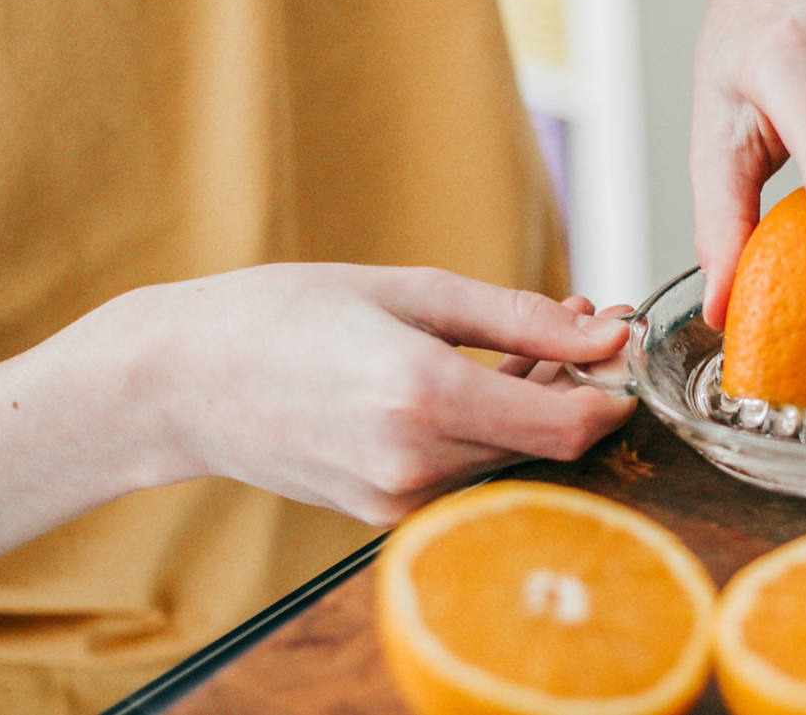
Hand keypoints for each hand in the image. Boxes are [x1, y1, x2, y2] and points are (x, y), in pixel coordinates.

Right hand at [98, 264, 633, 525]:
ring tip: (530, 341)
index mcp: (422, 397)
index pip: (568, 428)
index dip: (614, 396)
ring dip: (538, 407)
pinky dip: (492, 429)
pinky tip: (486, 378)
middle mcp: (413, 463)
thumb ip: (521, 320)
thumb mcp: (413, 292)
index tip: (624, 352)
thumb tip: (605, 333)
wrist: (181, 380)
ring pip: (510, 459)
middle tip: (586, 321)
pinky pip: (468, 471)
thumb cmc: (286, 315)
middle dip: (579, 387)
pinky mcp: (382, 513)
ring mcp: (396, 499)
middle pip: (546, 445)